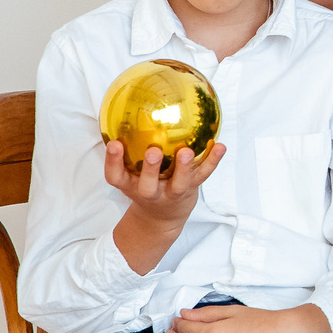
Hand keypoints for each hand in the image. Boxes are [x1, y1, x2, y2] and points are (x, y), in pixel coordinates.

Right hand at [105, 139, 224, 272]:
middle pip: (147, 185)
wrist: (161, 218)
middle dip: (150, 169)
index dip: (112, 161)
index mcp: (130, 185)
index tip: (114, 143)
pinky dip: (213, 161)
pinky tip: (220, 146)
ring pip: (179, 183)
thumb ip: (126, 152)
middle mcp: (149, 191)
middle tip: (153, 151)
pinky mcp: (191, 189)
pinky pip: (203, 175)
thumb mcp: (129, 174)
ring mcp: (172, 192)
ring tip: (186, 151)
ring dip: (184, 168)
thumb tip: (124, 114)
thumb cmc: (145, 186)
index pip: (115, 176)